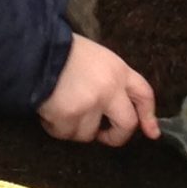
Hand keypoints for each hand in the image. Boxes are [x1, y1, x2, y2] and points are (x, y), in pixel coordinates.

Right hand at [37, 36, 158, 146]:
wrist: (35, 51)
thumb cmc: (63, 52)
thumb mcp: (96, 58)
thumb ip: (109, 80)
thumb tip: (114, 106)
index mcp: (118, 71)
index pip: (144, 95)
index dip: (149, 116)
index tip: (151, 133)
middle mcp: (110, 89)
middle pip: (126, 124)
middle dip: (115, 136)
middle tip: (101, 135)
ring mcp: (90, 105)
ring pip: (89, 134)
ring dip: (75, 127)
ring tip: (61, 109)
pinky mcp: (68, 117)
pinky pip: (64, 133)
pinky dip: (55, 127)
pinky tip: (48, 110)